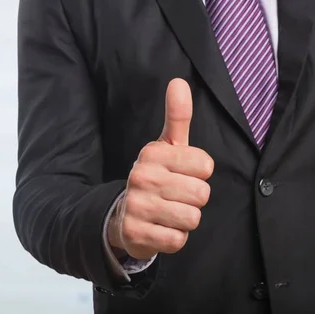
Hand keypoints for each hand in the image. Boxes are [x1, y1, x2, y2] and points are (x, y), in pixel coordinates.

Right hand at [108, 78, 214, 259]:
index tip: (182, 174)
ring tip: (168, 213)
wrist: (123, 214)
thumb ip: (177, 116)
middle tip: (174, 197)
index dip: (199, 174)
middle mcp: (141, 177)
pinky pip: (177, 240)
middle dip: (193, 200)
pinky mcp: (135, 233)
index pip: (206, 166)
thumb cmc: (155, 177)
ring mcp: (137, 206)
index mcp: (152, 154)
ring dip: (185, 220)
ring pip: (192, 218)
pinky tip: (160, 228)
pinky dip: (173, 238)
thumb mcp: (166, 147)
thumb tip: (179, 82)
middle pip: (202, 194)